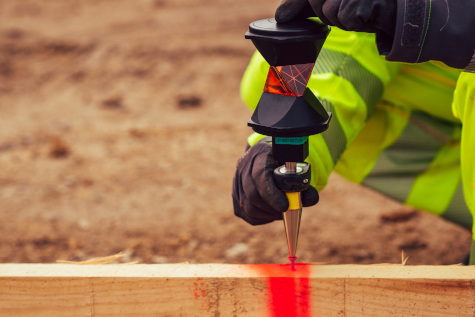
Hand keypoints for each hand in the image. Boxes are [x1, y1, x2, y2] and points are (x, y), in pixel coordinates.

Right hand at [232, 142, 318, 225]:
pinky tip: (270, 213)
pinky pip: (244, 213)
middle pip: (252, 194)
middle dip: (271, 208)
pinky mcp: (234, 194)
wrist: (267, 160)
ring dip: (266, 214)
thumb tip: (311, 199)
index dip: (272, 194)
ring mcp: (236, 180)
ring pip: (247, 206)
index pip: (260, 176)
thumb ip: (305, 184)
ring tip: (280, 213)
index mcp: (260, 154)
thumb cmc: (284, 165)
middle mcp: (243, 165)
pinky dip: (260, 218)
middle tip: (286, 211)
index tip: (286, 206)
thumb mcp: (295, 168)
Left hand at [275, 0, 396, 35]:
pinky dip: (355, 23)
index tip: (281, 18)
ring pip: (330, 13)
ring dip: (343, 20)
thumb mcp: (331, 4)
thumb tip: (280, 17)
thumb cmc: (361, 6)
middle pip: (317, 3)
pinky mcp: (366, 0)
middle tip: (348, 10)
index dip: (294, 6)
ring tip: (359, 12)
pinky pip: (346, 19)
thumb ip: (304, 7)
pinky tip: (367, 15)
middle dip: (329, 14)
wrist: (396, 11)